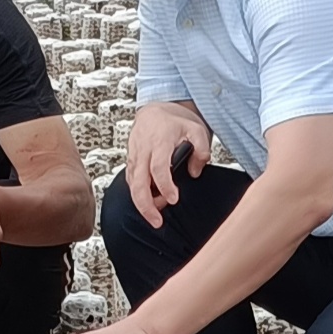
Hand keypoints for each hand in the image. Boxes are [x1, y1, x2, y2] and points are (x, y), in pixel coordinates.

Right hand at [125, 101, 212, 227]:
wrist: (155, 111)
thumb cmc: (174, 122)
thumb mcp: (196, 130)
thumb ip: (201, 150)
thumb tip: (194, 172)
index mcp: (159, 141)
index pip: (158, 168)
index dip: (164, 186)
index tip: (173, 199)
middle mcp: (143, 150)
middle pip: (138, 182)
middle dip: (145, 205)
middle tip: (156, 221)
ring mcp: (134, 156)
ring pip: (132, 185)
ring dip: (142, 203)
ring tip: (157, 213)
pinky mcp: (131, 162)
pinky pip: (132, 182)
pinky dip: (138, 195)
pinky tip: (151, 202)